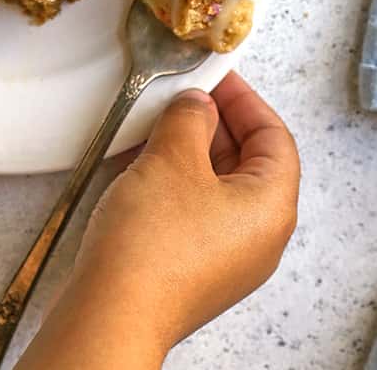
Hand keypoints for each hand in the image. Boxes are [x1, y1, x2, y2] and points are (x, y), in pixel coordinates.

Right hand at [18, 72, 299, 369]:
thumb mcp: (173, 158)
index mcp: (270, 207)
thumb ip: (190, 118)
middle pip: (247, 160)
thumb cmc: (152, 243)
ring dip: (188, 148)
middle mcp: (256, 235)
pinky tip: (140, 158)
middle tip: (181, 95)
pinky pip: (192, 207)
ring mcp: (225, 254)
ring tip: (155, 122)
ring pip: (215, 183)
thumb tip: (197, 104)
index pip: (274, 137)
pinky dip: (173, 178)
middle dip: (213, 122)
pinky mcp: (191, 265)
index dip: (244, 100)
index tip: (215, 77)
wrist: (112, 309)